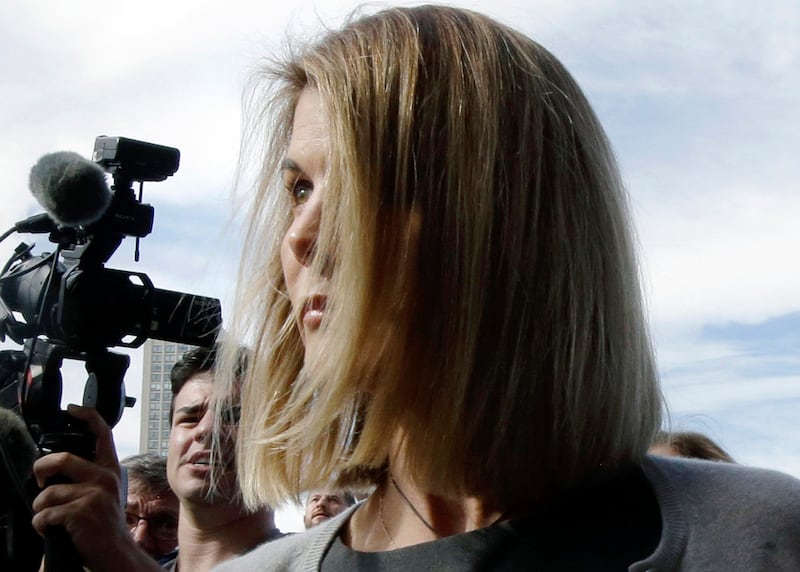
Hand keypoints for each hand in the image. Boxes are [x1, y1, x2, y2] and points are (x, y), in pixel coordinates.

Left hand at [31, 404, 159, 571]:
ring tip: (49, 517)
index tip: (72, 409)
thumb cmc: (105, 522)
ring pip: (48, 493)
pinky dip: (41, 524)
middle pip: (62, 459)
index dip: (87, 416)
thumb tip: (60, 465)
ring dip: (40, 508)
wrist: (115, 551)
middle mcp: (105, 477)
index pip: (102, 433)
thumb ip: (91, 474)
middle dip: (41, 470)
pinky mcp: (82, 512)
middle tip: (41, 480)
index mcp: (110, 468)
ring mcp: (95, 494)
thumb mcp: (106, 491)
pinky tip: (51, 529)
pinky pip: (46, 514)